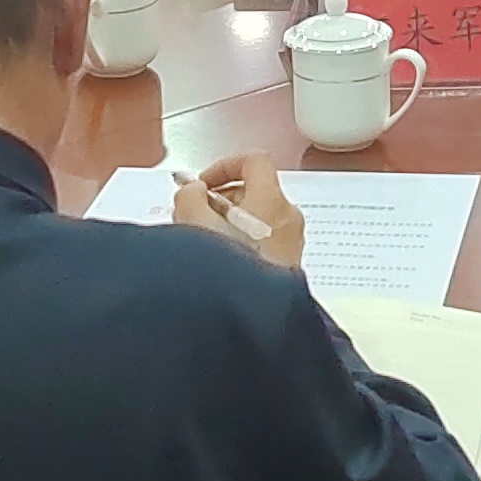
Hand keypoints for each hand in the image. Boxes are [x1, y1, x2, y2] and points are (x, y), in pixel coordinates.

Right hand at [171, 152, 304, 269]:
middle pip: (255, 192)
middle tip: (195, 215)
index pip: (253, 161)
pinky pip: (264, 244)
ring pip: (258, 220)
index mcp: (272, 200)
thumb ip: (190, 196)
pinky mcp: (286, 268)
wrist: (250, 319)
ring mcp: (291, 245)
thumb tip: (194, 191)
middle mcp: (289, 220)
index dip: (223, 166)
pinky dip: (241, 244)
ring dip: (228, 225)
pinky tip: (218, 265)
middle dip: (221, 201)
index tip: (201, 184)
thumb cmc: (229, 272)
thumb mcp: (193, 223)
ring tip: (202, 244)